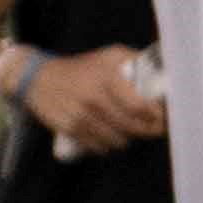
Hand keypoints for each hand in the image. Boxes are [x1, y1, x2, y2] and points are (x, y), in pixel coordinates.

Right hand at [22, 47, 168, 155]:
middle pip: (132, 126)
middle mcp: (94, 98)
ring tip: (132, 130)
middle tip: (156, 128)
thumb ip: (136, 60)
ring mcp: (81, 116)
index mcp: (107, 78)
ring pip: (118, 140)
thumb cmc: (82, 67)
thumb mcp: (109, 55)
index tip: (165, 117)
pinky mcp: (70, 129)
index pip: (139, 106)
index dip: (157, 116)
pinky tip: (113, 138)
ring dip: (129, 139)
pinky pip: (99, 147)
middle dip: (149, 131)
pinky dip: (110, 146)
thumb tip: (163, 70)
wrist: (38, 77)